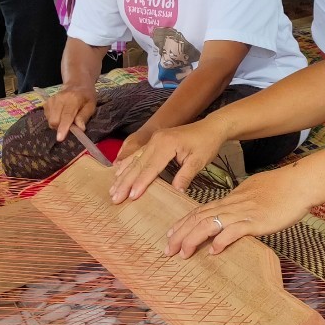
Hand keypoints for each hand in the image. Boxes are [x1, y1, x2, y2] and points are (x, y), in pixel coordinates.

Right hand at [43, 86, 95, 141]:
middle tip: (70, 126)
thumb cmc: (86, 97)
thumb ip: (84, 117)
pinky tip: (61, 115)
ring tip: (66, 119)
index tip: (60, 138)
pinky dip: (54, 119)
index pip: (66, 115)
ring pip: (50, 120)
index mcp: (73, 99)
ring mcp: (51, 100)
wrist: (77, 85)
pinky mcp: (46, 103)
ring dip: (58, 124)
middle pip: (55, 120)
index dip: (63, 128)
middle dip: (61, 127)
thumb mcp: (91, 106)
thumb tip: (80, 129)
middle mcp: (60, 99)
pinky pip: (47, 117)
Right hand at [110, 117, 227, 203]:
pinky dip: (127, 166)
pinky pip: (137, 154)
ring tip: (112, 190)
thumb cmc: (207, 144)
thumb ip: (186, 175)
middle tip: (115, 198)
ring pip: (135, 160)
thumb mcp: (199, 160)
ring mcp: (154, 140)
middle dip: (125, 182)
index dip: (140, 183)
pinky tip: (118, 174)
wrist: (211, 127)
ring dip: (123, 176)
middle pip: (138, 164)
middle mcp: (156, 140)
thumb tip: (176, 191)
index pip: (151, 167)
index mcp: (167, 144)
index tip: (131, 197)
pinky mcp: (154, 141)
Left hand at [164, 164, 314, 257]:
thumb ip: (243, 202)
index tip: (171, 235)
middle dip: (180, 234)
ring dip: (193, 239)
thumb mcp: (256, 191)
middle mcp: (233, 205)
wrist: (300, 183)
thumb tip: (236, 212)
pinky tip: (213, 251)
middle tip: (167, 249)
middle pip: (199, 218)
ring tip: (183, 253)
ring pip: (210, 224)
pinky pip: (234, 231)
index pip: (201, 210)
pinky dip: (221, 241)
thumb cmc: (282, 188)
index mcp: (232, 199)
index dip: (184, 223)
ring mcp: (244, 213)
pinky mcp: (256, 221)